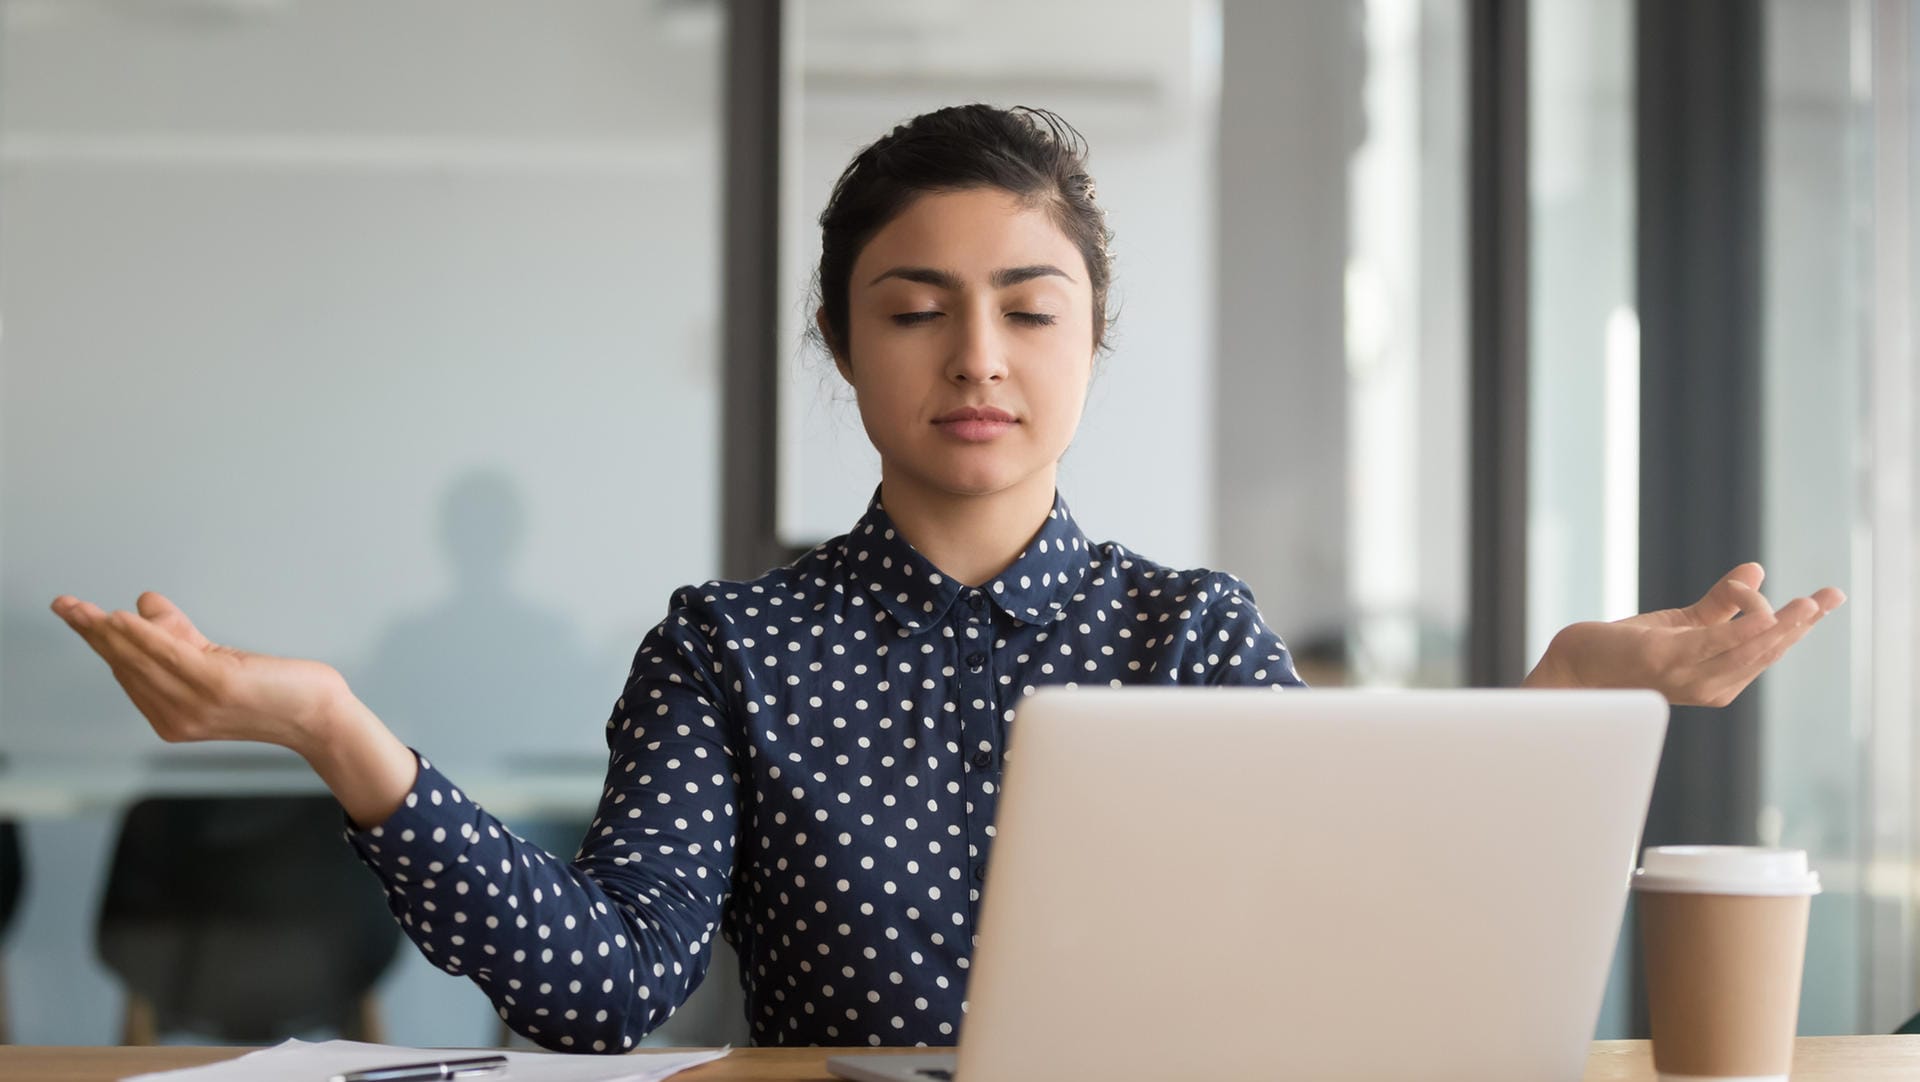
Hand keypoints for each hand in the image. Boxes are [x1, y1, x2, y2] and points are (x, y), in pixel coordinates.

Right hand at [49, 591, 350, 756]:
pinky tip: (125, 617)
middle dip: (92, 633)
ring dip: (109, 631)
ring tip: (84, 609)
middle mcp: (175, 716)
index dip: (99, 640)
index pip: (126, 672)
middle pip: (125, 665)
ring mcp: (195, 704)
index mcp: (171, 716)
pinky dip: (145, 634)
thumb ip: (180, 638)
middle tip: (64, 604)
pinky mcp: (217, 686)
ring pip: (142, 659)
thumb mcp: (218, 662)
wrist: (320, 718)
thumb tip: (145, 603)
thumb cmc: (276, 690)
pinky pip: (172, 655)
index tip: (74, 614)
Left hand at [1524, 563, 1845, 706]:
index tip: (1830, 596)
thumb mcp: (1684, 623)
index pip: (1770, 649)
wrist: (1575, 667)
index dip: (1802, 624)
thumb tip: (1757, 568)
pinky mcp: (1665, 661)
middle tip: (1826, 598)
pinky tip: (1765, 616)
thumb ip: (1722, 602)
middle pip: (1766, 651)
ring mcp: (1689, 678)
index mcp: (1720, 679)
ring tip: (1807, 604)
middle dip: (1800, 625)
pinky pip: (1713, 645)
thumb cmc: (1627, 650)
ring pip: (1747, 650)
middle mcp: (1711, 686)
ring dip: (1781, 627)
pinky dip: (1742, 631)